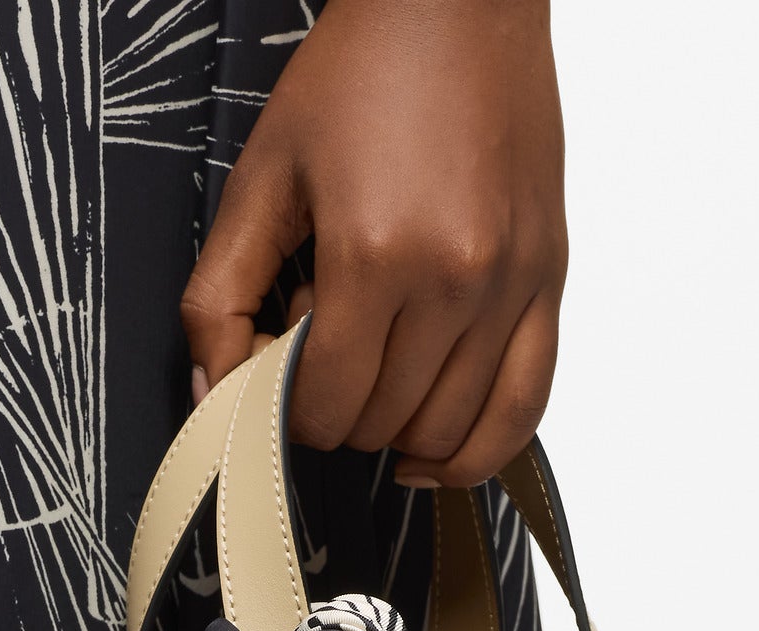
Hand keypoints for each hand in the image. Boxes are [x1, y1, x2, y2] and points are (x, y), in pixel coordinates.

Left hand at [182, 0, 566, 488]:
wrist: (459, 1)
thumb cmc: (359, 76)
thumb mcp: (261, 179)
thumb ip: (219, 298)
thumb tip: (211, 399)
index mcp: (376, 255)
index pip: (325, 405)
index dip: (286, 408)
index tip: (277, 372)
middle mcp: (455, 280)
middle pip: (383, 423)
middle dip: (337, 410)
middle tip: (324, 348)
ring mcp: (511, 285)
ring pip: (446, 430)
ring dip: (395, 429)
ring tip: (373, 370)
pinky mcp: (548, 280)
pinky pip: (523, 410)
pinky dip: (476, 452)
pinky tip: (432, 457)